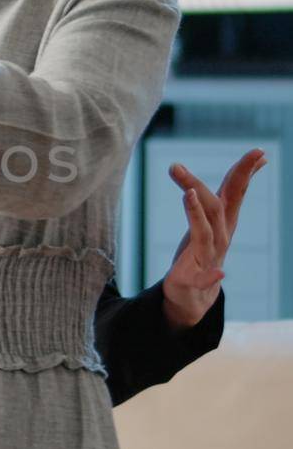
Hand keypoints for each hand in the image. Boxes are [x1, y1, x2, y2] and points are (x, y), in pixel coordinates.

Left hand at [161, 147, 266, 329]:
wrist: (192, 296)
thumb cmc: (201, 252)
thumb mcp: (211, 218)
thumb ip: (226, 195)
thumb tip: (251, 168)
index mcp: (222, 221)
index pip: (235, 191)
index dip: (245, 171)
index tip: (259, 152)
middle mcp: (219, 237)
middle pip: (217, 205)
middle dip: (217, 187)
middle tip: (198, 158)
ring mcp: (208, 258)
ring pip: (204, 233)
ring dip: (196, 213)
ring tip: (188, 193)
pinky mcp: (194, 280)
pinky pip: (204, 278)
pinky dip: (211, 276)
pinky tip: (221, 274)